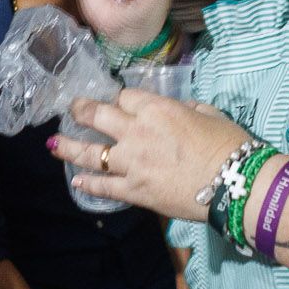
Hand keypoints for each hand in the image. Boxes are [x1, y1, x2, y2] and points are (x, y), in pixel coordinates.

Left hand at [52, 88, 252, 217]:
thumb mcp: (209, 114)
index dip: (119, 100)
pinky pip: (103, 186)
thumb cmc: (229, 145)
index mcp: (157, 109)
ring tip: (52, 144)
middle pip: (97, 116)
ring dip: (67, 147)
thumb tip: (178, 110)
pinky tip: (75, 181)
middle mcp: (136, 132)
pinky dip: (87, 184)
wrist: (235, 184)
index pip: (124, 97)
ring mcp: (131, 163)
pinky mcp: (134, 191)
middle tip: (71, 110)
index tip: (116, 104)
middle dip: (80, 111)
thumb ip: (187, 108)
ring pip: (89, 153)